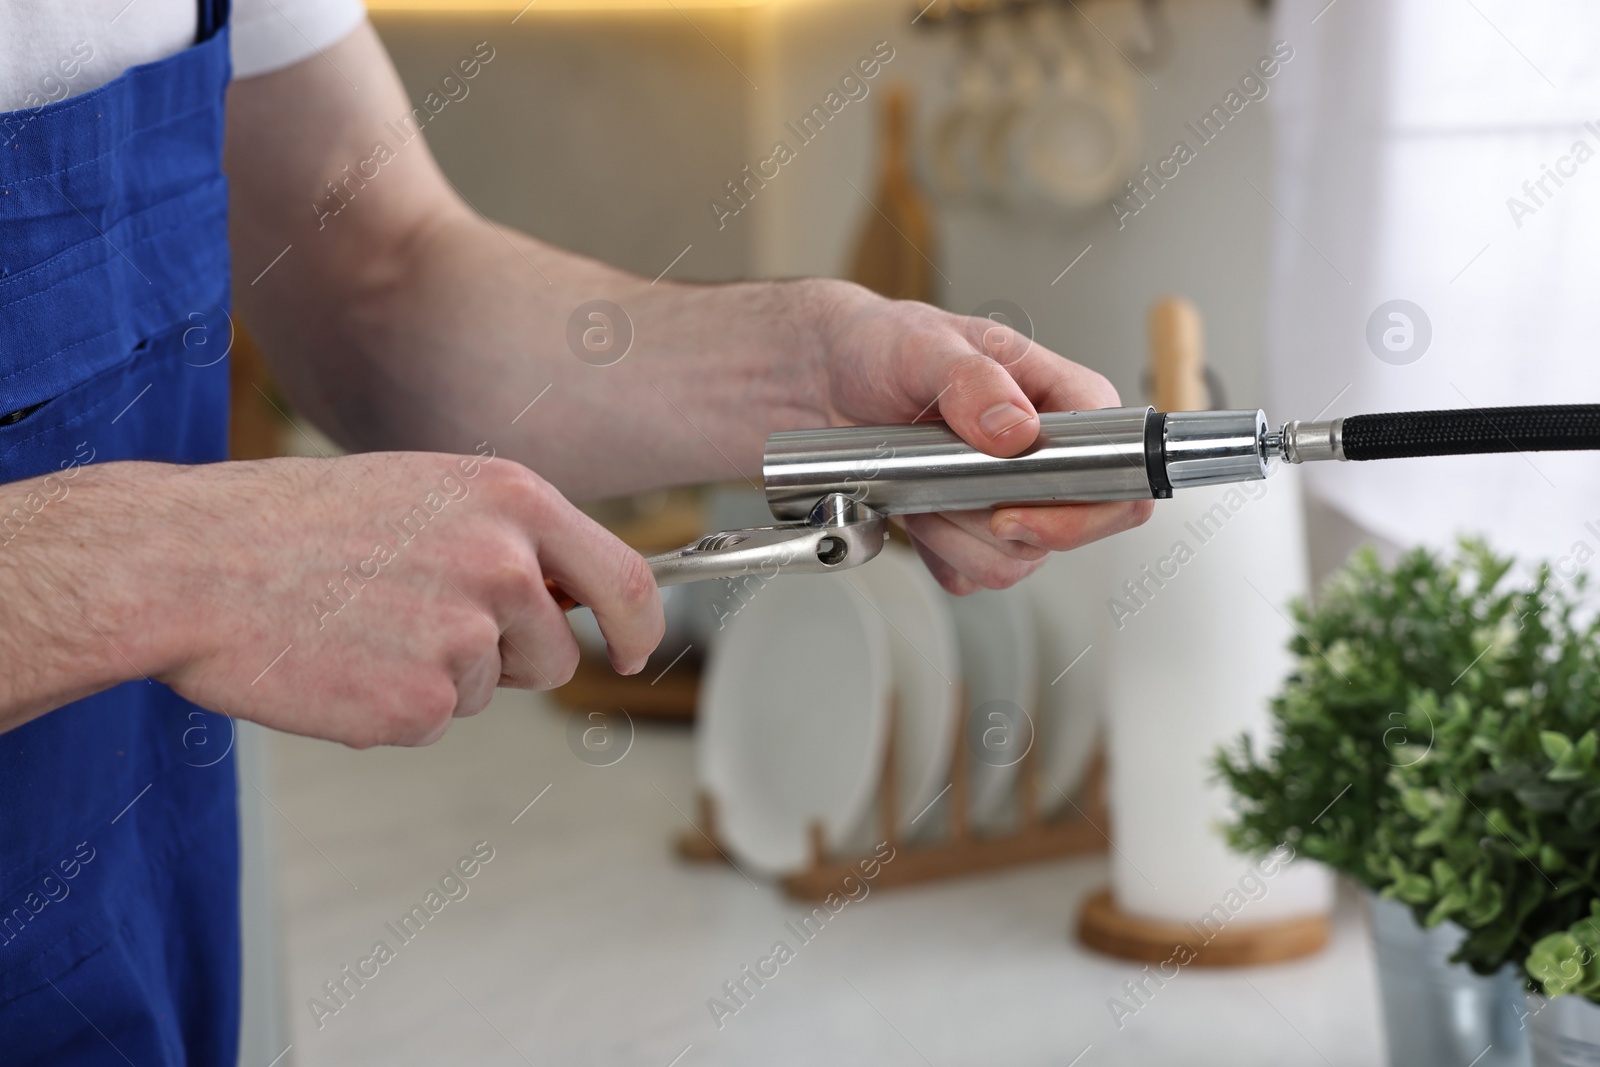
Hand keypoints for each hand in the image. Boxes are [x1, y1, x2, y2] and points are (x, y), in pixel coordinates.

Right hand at [97, 454, 659, 746]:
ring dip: (439, 677)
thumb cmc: (295, 522)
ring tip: (362, 627)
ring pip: (488, 690)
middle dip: (507, 659)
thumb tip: (567, 595)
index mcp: (512, 500)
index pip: (626, 580)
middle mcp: (505, 566)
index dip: (637, 626)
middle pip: (554, 655)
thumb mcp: (425, 492)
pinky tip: (340, 662)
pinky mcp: (420, 704)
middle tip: (419, 625)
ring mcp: (465, 638)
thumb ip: (508, 537)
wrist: (192, 564)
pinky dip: (390, 708)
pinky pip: (432, 723)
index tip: (628, 649)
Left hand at [812, 282, 1153, 593]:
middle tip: (948, 493)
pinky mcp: (972, 532)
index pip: (1120, 469)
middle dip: (999, 527)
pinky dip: (935, 552)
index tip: (1014, 511)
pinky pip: (971, 574)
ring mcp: (1014, 499)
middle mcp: (1048, 456)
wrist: (827, 378)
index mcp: (1063, 402)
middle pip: (1071, 531)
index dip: (1081, 509)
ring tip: (920, 487)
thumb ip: (972, 381)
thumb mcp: (923, 346)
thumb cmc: (884, 345)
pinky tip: (913, 508)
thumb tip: (1017, 430)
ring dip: (956, 537)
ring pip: (1016, 560)